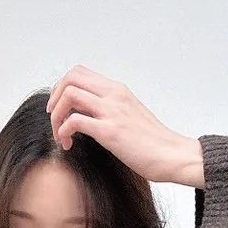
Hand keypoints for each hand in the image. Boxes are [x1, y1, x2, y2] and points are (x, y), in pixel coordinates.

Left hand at [46, 65, 202, 185]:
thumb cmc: (153, 142)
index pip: (80, 72)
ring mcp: (112, 112)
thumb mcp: (130, 115)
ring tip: (59, 134)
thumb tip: (88, 114)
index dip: (61, 87)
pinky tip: (67, 144)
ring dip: (56, 115)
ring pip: (69, 94)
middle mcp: (114, 95)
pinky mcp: (110, 132)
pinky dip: (63, 132)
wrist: (173, 156)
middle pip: (70, 77)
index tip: (60, 107)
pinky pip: (74, 121)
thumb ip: (110, 109)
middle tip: (55, 118)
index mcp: (118, 90)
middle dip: (54, 97)